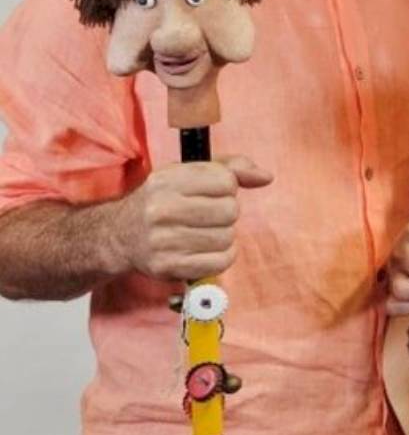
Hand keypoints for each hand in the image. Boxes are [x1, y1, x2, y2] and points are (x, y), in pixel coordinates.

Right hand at [111, 156, 272, 281]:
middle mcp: (162, 209)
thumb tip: (266, 176)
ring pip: (227, 237)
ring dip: (223, 236)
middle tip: (207, 215)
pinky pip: (220, 262)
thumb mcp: (186, 174)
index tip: (212, 192)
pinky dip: (221, 256)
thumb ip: (230, 168)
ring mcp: (163, 241)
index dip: (227, 187)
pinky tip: (205, 250)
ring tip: (203, 232)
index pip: (226, 181)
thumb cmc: (161, 201)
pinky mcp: (168, 266)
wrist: (117, 235)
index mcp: (167, 180)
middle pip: (230, 211)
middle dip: (226, 213)